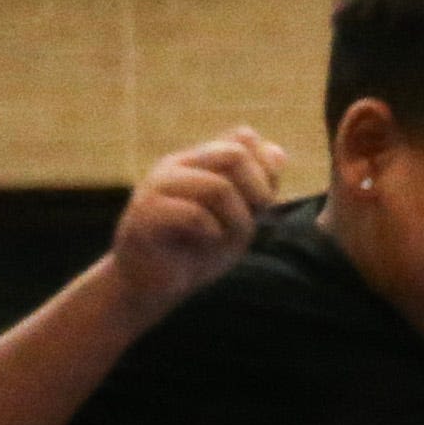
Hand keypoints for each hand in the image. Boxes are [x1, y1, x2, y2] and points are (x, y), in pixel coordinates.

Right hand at [110, 131, 290, 318]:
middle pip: (235, 154)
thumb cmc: (197, 251)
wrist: (151, 285)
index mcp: (197, 161)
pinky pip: (195, 214)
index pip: (243, 138)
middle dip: (257, 192)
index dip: (265, 171)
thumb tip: (278, 153)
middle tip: (251, 221)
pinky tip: (203, 242)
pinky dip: (212, 234)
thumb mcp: (239, 219)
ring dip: (237, 220)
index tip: (260, 204)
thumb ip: (259, 188)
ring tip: (224, 238)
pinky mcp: (145, 213)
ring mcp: (157, 186)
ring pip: (218, 187)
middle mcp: (176, 166)